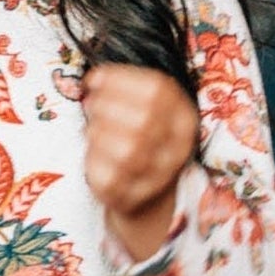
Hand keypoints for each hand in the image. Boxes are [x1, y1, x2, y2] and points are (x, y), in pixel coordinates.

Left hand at [83, 63, 198, 260]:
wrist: (146, 193)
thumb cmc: (140, 138)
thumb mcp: (146, 109)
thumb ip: (127, 90)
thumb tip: (93, 79)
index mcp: (184, 117)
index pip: (158, 90)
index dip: (119, 80)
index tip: (93, 79)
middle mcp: (178, 147)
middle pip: (143, 120)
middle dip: (106, 106)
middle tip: (90, 104)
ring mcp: (158, 175)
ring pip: (127, 150)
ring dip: (98, 133)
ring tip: (91, 128)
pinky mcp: (133, 196)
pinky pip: (108, 177)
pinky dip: (92, 159)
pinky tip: (91, 152)